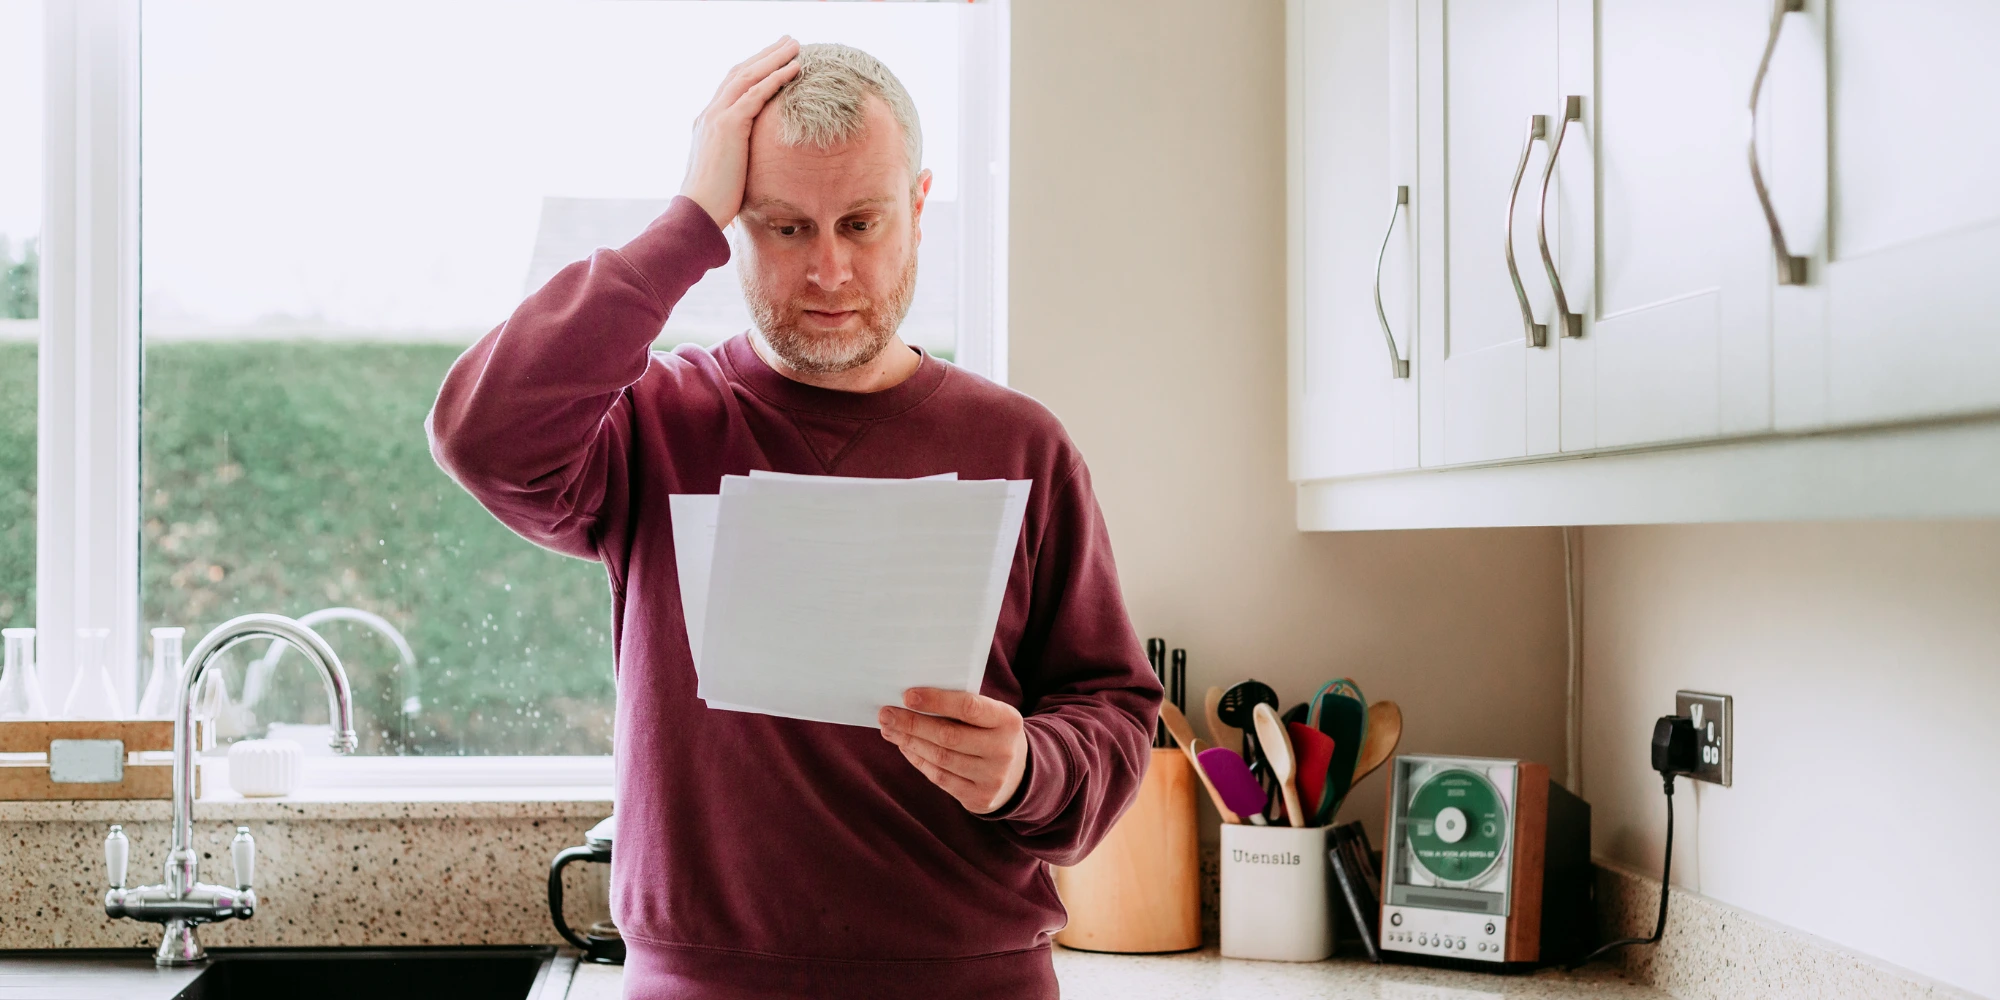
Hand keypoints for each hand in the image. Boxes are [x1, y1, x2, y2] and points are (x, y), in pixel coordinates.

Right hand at [680, 37, 802, 229]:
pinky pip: (756, 94)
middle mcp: (710, 113)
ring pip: (749, 76)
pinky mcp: (729, 126)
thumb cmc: (714, 203)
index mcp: (708, 122)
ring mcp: (717, 117)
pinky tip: (795, 68)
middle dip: (766, 54)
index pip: (732, 85)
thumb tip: (754, 168)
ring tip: (796, 45)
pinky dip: (777, 78)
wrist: (697, 212)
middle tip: (789, 40)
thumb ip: (737, 159)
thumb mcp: (727, 173)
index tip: (774, 58)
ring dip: (774, 58)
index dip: (754, 68)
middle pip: (741, 72)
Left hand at [879, 688, 1029, 814]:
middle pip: (948, 736)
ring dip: (909, 742)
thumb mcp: (991, 715)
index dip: (936, 701)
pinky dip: (918, 761)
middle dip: (912, 724)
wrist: (1018, 774)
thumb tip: (911, 701)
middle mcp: (1003, 750)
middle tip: (886, 714)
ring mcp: (992, 777)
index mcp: (1008, 720)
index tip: (907, 696)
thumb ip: (961, 707)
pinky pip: (940, 777)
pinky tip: (905, 747)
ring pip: (941, 758)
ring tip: (889, 729)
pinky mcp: (979, 797)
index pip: (968, 707)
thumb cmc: (992, 733)